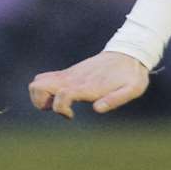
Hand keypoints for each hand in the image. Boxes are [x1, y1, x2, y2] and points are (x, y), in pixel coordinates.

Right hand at [28, 51, 150, 118]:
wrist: (129, 54)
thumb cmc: (132, 75)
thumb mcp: (133, 89)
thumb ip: (116, 99)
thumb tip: (96, 109)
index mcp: (86, 85)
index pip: (62, 95)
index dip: (61, 109)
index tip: (72, 115)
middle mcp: (73, 78)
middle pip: (37, 86)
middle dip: (40, 102)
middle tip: (59, 108)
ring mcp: (69, 74)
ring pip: (37, 82)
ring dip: (40, 96)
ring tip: (58, 104)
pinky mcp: (69, 73)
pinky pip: (45, 78)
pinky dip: (45, 90)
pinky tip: (63, 97)